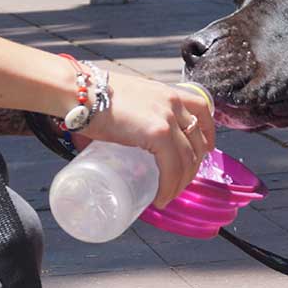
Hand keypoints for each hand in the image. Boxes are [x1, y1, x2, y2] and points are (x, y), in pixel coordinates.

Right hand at [83, 73, 216, 206]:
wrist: (79, 90)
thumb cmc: (89, 95)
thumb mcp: (122, 100)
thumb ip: (126, 118)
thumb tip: (102, 145)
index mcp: (166, 92)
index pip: (201, 110)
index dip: (208, 132)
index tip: (207, 149)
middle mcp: (173, 103)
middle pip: (197, 140)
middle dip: (193, 166)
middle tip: (179, 182)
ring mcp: (167, 118)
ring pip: (188, 158)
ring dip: (181, 182)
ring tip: (167, 195)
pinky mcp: (158, 133)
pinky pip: (172, 167)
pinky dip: (169, 186)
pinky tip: (162, 197)